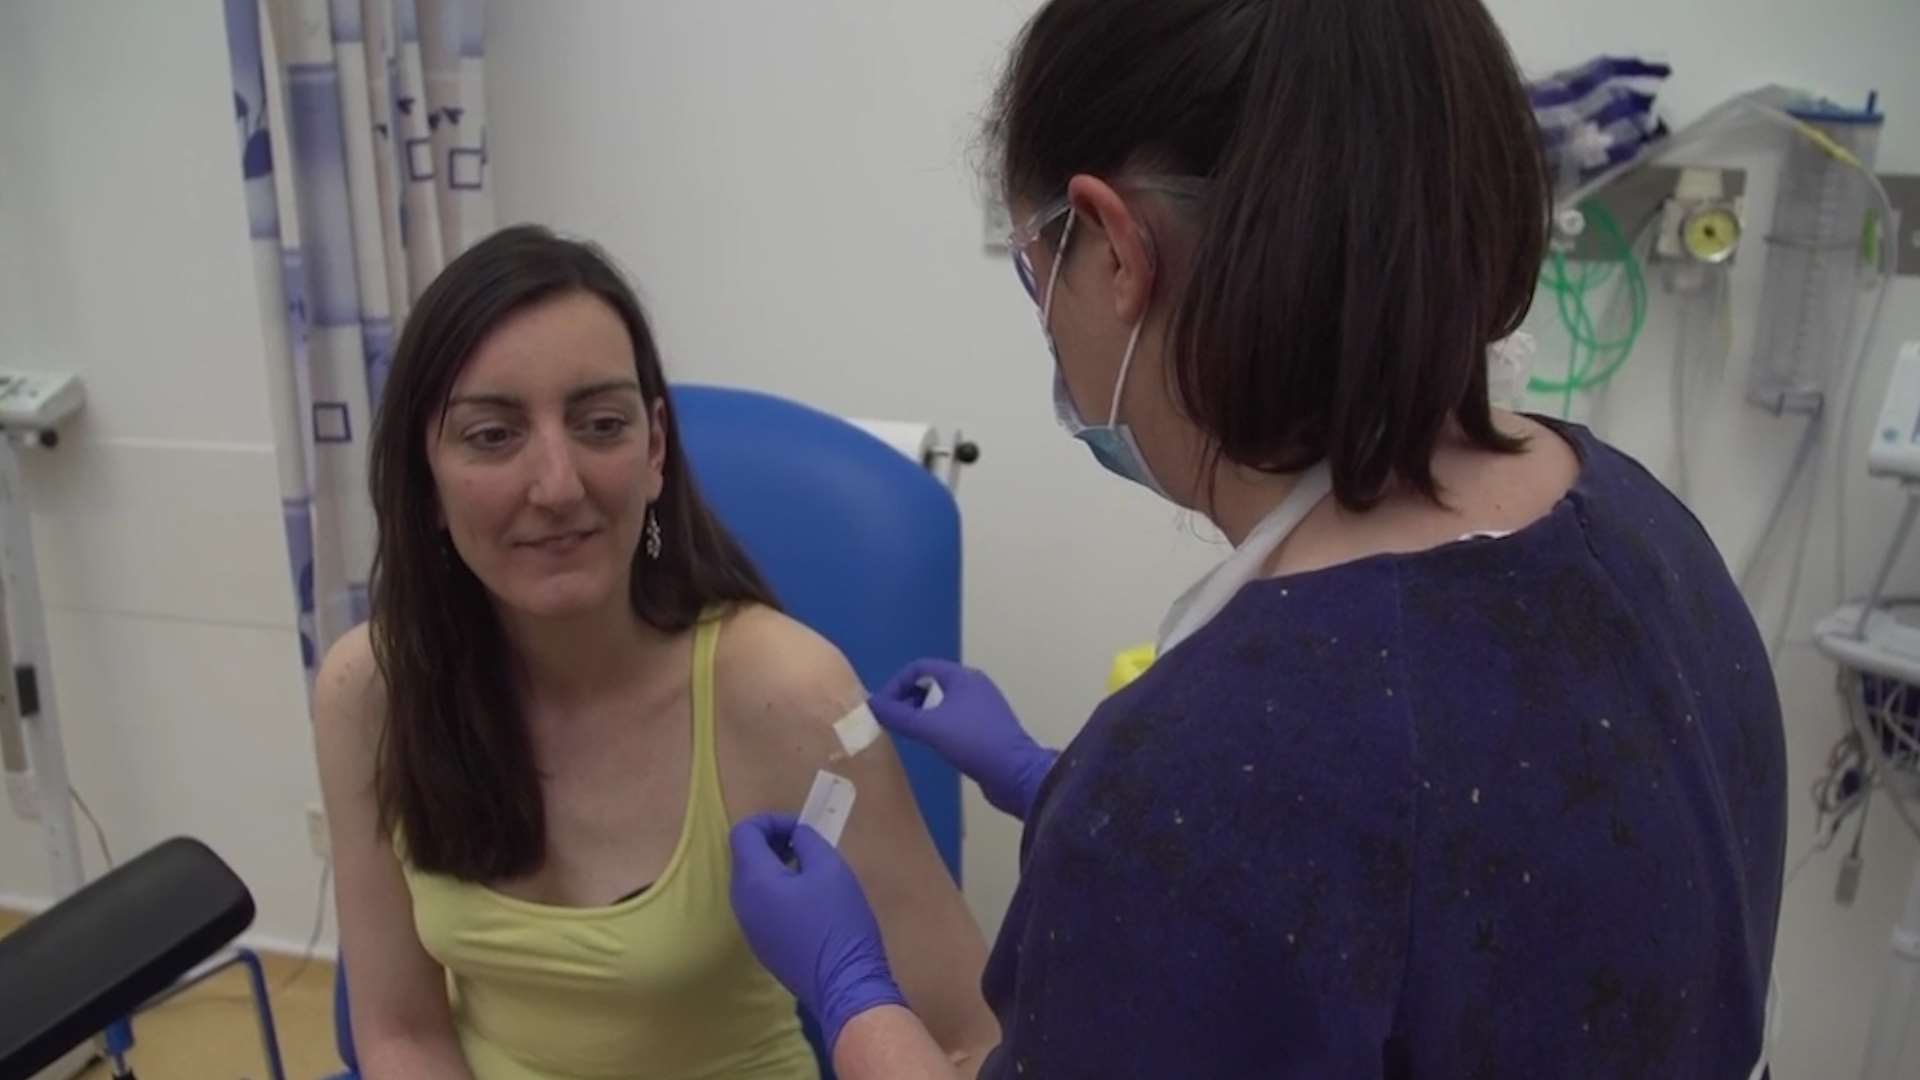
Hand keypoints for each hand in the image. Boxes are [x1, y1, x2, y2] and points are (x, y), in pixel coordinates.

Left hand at [728, 814, 906, 1052]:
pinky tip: (810, 902)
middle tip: (808, 846)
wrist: (844, 986)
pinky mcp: (762, 945)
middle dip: (774, 843)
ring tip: (812, 872)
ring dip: (777, 867)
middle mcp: (742, 902)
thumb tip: (796, 835)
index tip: (802, 829)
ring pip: (754, 883)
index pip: (744, 832)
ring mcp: (749, 927)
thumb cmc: (838, 923)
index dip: (771, 821)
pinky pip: (762, 905)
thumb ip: (808, 841)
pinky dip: (779, 891)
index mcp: (753, 880)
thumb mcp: (830, 869)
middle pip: (745, 857)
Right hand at [870, 659, 1058, 820]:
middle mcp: (973, 686)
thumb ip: (898, 715)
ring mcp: (982, 707)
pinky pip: (953, 719)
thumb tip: (871, 704)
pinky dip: (936, 726)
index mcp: (962, 677)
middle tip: (893, 723)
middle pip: (930, 683)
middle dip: (907, 699)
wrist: (1016, 774)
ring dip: (921, 714)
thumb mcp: (930, 728)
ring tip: (908, 735)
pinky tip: (931, 745)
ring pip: (942, 703)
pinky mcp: (986, 728)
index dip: (896, 684)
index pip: (919, 667)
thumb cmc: (973, 743)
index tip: (884, 708)